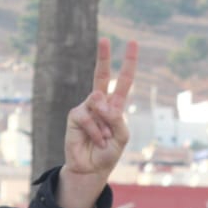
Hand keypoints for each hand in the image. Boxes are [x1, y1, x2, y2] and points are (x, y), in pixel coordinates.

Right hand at [57, 38, 138, 207]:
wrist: (92, 168)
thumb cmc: (108, 152)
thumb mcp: (122, 136)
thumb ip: (117, 117)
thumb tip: (99, 100)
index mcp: (115, 105)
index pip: (123, 81)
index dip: (128, 63)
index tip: (133, 43)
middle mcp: (100, 103)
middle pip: (101, 75)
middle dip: (103, 57)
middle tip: (105, 39)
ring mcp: (87, 108)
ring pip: (98, 101)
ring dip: (104, 123)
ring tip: (104, 138)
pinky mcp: (75, 116)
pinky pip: (87, 116)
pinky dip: (94, 130)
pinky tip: (95, 140)